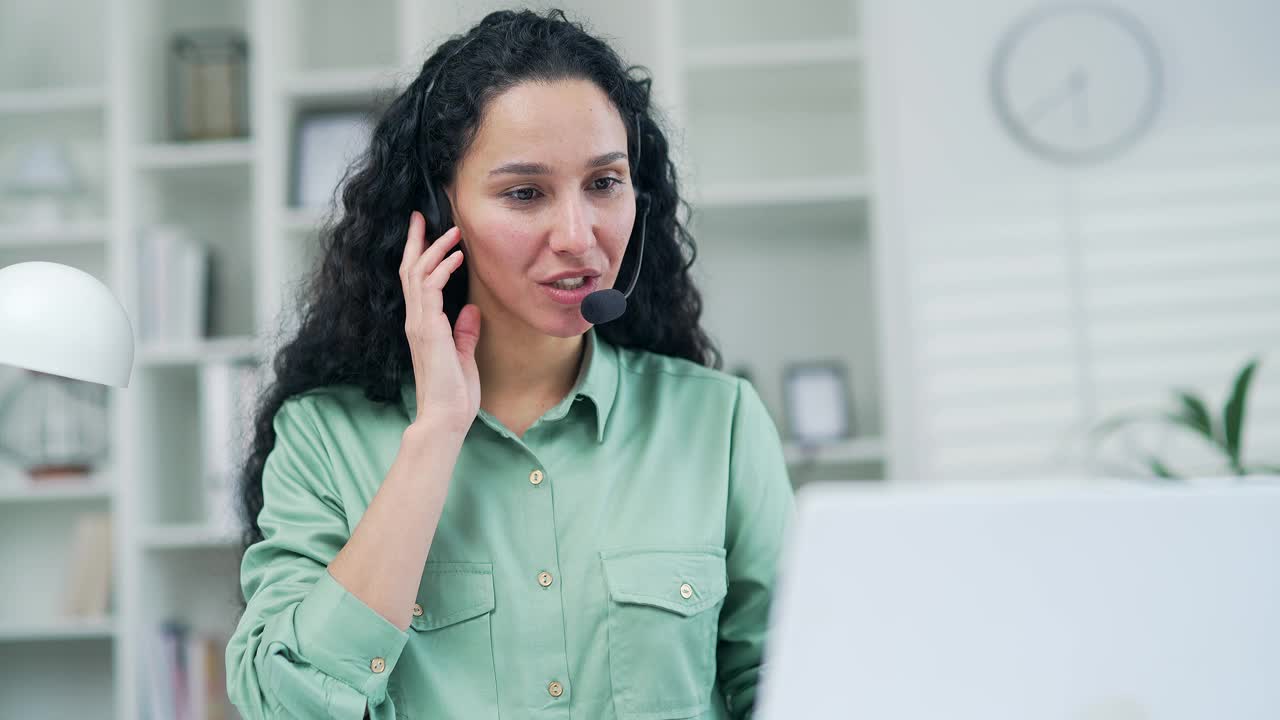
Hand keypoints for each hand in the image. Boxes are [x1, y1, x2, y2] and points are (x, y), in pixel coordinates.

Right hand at [400, 210, 480, 436]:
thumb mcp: (464, 356)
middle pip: (409, 270)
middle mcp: (416, 321)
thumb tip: (471, 310)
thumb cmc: (454, 394)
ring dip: (433, 249)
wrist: (446, 418)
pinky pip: (430, 290)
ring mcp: (420, 325)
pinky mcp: (428, 330)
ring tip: (451, 230)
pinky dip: (442, 269)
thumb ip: (464, 332)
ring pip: (418, 274)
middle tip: (421, 215)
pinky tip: (456, 256)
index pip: (416, 282)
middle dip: (416, 241)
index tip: (428, 232)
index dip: (420, 255)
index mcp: (423, 326)